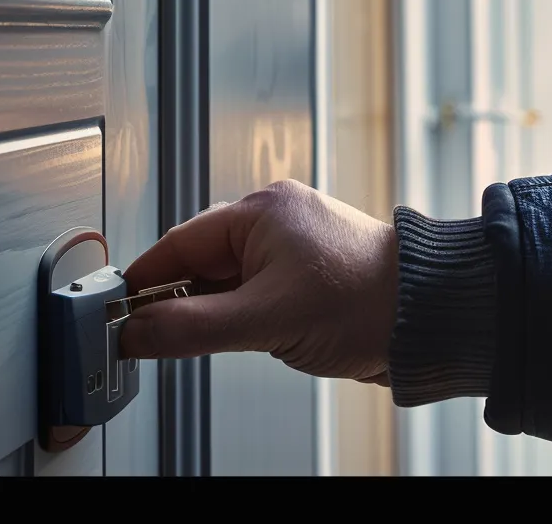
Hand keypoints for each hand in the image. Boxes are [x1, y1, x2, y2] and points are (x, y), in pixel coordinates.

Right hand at [119, 179, 399, 384]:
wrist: (433, 318)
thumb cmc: (370, 302)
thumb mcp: (266, 320)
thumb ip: (192, 327)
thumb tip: (139, 332)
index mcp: (262, 211)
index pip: (178, 245)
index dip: (144, 282)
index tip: (119, 314)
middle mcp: (276, 220)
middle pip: (199, 262)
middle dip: (182, 302)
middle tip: (161, 339)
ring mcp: (294, 246)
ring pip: (228, 281)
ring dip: (217, 312)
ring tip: (229, 338)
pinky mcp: (308, 273)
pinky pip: (255, 291)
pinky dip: (243, 315)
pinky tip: (253, 335)